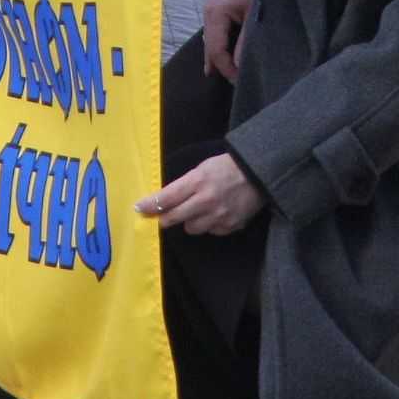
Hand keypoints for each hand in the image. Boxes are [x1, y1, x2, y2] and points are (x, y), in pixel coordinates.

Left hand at [138, 153, 263, 236]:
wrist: (259, 174)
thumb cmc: (227, 167)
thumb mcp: (203, 168)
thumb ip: (184, 184)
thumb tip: (163, 200)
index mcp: (198, 181)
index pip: (167, 198)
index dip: (150, 205)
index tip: (139, 209)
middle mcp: (206, 201)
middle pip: (174, 218)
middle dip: (165, 218)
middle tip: (164, 216)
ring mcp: (219, 216)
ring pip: (191, 228)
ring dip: (191, 221)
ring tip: (200, 210)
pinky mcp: (230, 226)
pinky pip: (211, 231)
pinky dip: (210, 224)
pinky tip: (217, 213)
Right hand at [201, 0, 252, 82]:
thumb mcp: (255, 17)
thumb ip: (246, 42)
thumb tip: (240, 67)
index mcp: (215, 11)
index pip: (216, 50)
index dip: (227, 69)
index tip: (241, 82)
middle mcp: (210, 10)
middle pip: (211, 47)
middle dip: (222, 66)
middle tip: (236, 84)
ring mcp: (213, 9)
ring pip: (213, 40)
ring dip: (221, 58)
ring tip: (230, 76)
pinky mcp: (220, 9)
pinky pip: (217, 33)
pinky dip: (221, 47)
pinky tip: (224, 61)